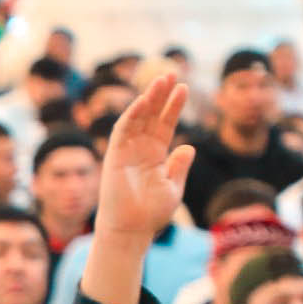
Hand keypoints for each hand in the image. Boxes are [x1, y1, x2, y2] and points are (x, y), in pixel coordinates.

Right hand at [94, 72, 193, 243]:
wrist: (131, 230)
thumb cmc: (150, 214)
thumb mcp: (173, 187)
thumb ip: (179, 166)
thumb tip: (188, 146)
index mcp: (154, 156)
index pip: (164, 124)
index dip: (173, 107)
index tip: (184, 88)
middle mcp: (140, 150)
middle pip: (151, 116)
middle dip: (161, 95)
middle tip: (172, 73)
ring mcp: (126, 151)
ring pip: (137, 118)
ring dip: (149, 98)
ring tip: (162, 79)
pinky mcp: (115, 156)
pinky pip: (123, 130)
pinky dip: (133, 114)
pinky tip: (145, 99)